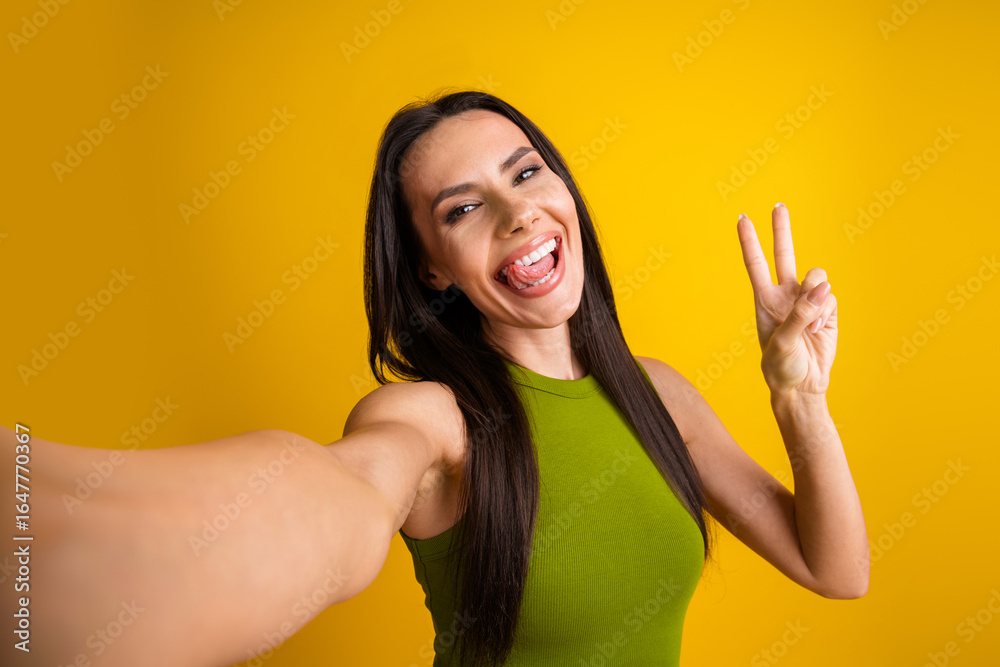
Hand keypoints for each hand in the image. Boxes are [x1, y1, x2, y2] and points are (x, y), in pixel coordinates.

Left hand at [736, 203, 837, 396]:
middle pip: (784, 255)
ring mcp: (807, 301)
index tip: (742, 218)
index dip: (750, 241)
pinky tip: (820, 328)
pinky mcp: (826, 310)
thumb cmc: (781, 367)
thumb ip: (800, 314)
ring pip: (817, 277)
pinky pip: (831, 297)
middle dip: (782, 230)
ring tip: (810, 321)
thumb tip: (821, 288)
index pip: (756, 264)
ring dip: (817, 293)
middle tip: (779, 205)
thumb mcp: (782, 342)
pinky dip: (827, 311)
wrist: (803, 386)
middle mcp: (785, 295)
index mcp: (765, 300)